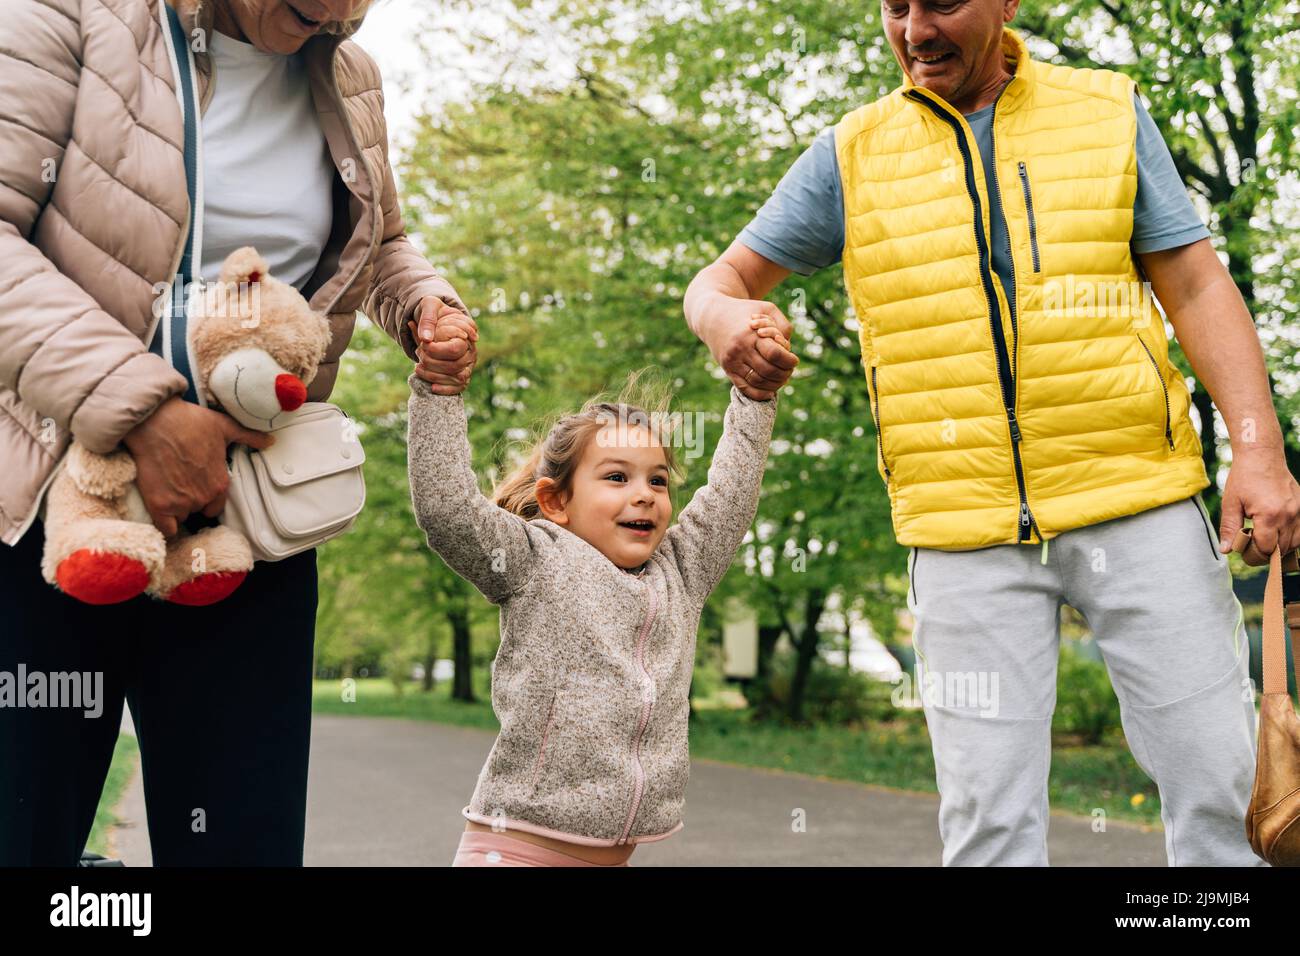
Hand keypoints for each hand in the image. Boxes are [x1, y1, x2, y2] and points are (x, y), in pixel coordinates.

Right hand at [122, 396, 274, 536]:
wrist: (155, 421)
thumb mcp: (226, 426)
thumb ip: (249, 437)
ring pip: (180, 517)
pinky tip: (160, 512)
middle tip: (178, 482)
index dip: (206, 498)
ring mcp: (181, 503)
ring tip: (165, 488)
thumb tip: (271, 441)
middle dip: (189, 500)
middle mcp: (203, 497)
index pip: (216, 506)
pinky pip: (166, 528)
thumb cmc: (190, 421)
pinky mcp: (160, 505)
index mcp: (220, 484)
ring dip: (174, 509)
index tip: (195, 487)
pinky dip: (163, 524)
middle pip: (197, 510)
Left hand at [409, 295, 477, 394]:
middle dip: (432, 363)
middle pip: (454, 365)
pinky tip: (432, 387)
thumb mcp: (429, 306)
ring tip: (417, 368)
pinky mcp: (464, 376)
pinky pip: (459, 387)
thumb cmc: (434, 312)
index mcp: (467, 335)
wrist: (439, 320)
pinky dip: (446, 389)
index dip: (437, 350)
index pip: (455, 349)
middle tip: (418, 357)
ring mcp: (469, 365)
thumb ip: (427, 319)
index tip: (422, 346)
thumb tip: (425, 338)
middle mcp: (471, 352)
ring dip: (435, 376)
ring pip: (457, 377)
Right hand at [704, 299, 797, 399]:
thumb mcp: (766, 309)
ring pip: (758, 381)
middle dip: (785, 373)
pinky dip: (760, 394)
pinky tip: (770, 392)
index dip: (789, 361)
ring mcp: (732, 362)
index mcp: (751, 334)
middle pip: (768, 370)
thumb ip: (783, 325)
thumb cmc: (744, 312)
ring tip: (782, 378)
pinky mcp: (728, 370)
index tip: (794, 360)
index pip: (774, 354)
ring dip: (775, 384)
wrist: (712, 316)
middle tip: (789, 370)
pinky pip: (745, 388)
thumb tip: (789, 348)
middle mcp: (740, 350)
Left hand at [1217, 449, 1299, 556]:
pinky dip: (1291, 537)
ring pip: (1295, 543)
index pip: (1267, 549)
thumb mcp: (1230, 504)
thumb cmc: (1243, 478)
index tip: (1244, 549)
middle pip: (1282, 549)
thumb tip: (1226, 550)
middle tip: (1252, 545)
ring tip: (1264, 538)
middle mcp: (1289, 515)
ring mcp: (1299, 511)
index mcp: (1269, 515)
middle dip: (1267, 552)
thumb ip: (1229, 528)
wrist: (1262, 456)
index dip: (1254, 554)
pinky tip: (1277, 532)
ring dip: (1280, 546)